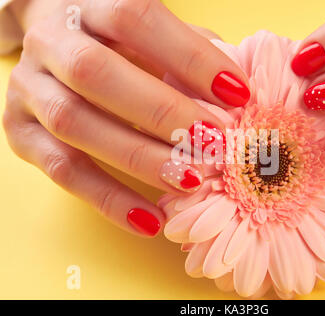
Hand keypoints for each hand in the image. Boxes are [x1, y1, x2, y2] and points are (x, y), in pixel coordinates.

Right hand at [2, 0, 249, 236]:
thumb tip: (239, 95)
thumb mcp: (154, 36)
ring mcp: (29, 87)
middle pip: (96, 73)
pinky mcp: (18, 130)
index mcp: (90, 5)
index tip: (239, 94)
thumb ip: (192, 55)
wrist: (54, 41)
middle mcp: (51, 41)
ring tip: (190, 182)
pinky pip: (62, 170)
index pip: (137, 20)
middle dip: (162, 113)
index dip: (190, 57)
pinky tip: (151, 220)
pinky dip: (108, 199)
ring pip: (74, 123)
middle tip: (215, 144)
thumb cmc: (118, 43)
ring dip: (139, 158)